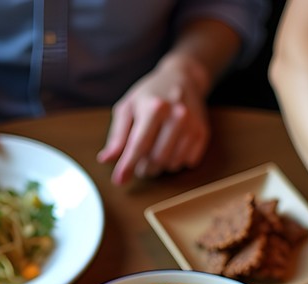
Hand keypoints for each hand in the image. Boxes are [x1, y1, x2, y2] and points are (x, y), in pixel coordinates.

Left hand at [97, 55, 209, 184]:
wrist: (183, 78)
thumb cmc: (150, 94)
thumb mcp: (128, 107)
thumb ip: (117, 135)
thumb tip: (106, 159)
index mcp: (154, 107)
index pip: (139, 145)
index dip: (127, 165)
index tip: (119, 180)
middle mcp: (177, 115)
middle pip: (156, 159)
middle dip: (144, 167)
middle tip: (139, 161)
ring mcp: (192, 125)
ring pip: (172, 164)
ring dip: (159, 165)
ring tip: (154, 151)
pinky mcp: (202, 133)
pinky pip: (187, 162)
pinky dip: (175, 161)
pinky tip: (171, 147)